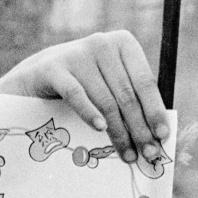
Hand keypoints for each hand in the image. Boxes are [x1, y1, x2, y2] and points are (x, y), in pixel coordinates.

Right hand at [0, 30, 169, 166]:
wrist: (35, 75)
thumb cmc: (81, 82)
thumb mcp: (108, 81)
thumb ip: (130, 96)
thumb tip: (157, 130)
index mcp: (122, 43)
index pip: (144, 82)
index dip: (155, 110)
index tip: (162, 135)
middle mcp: (101, 43)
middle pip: (126, 95)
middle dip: (139, 128)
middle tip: (148, 153)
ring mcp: (77, 54)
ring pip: (105, 100)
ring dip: (118, 132)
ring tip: (127, 153)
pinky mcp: (54, 68)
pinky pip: (76, 95)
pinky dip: (89, 113)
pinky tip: (99, 129)